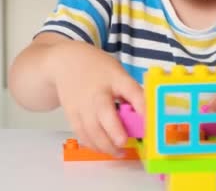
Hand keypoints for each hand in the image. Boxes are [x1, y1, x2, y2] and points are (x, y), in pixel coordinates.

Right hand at [52, 41, 143, 155]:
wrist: (66, 63)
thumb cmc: (98, 70)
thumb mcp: (119, 74)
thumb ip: (131, 93)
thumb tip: (146, 117)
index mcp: (115, 78)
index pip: (131, 90)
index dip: (141, 105)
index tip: (149, 121)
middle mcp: (97, 92)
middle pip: (104, 112)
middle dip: (114, 130)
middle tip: (123, 142)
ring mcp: (82, 104)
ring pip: (91, 129)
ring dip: (105, 145)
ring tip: (118, 152)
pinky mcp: (72, 114)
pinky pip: (82, 134)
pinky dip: (93, 145)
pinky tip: (103, 148)